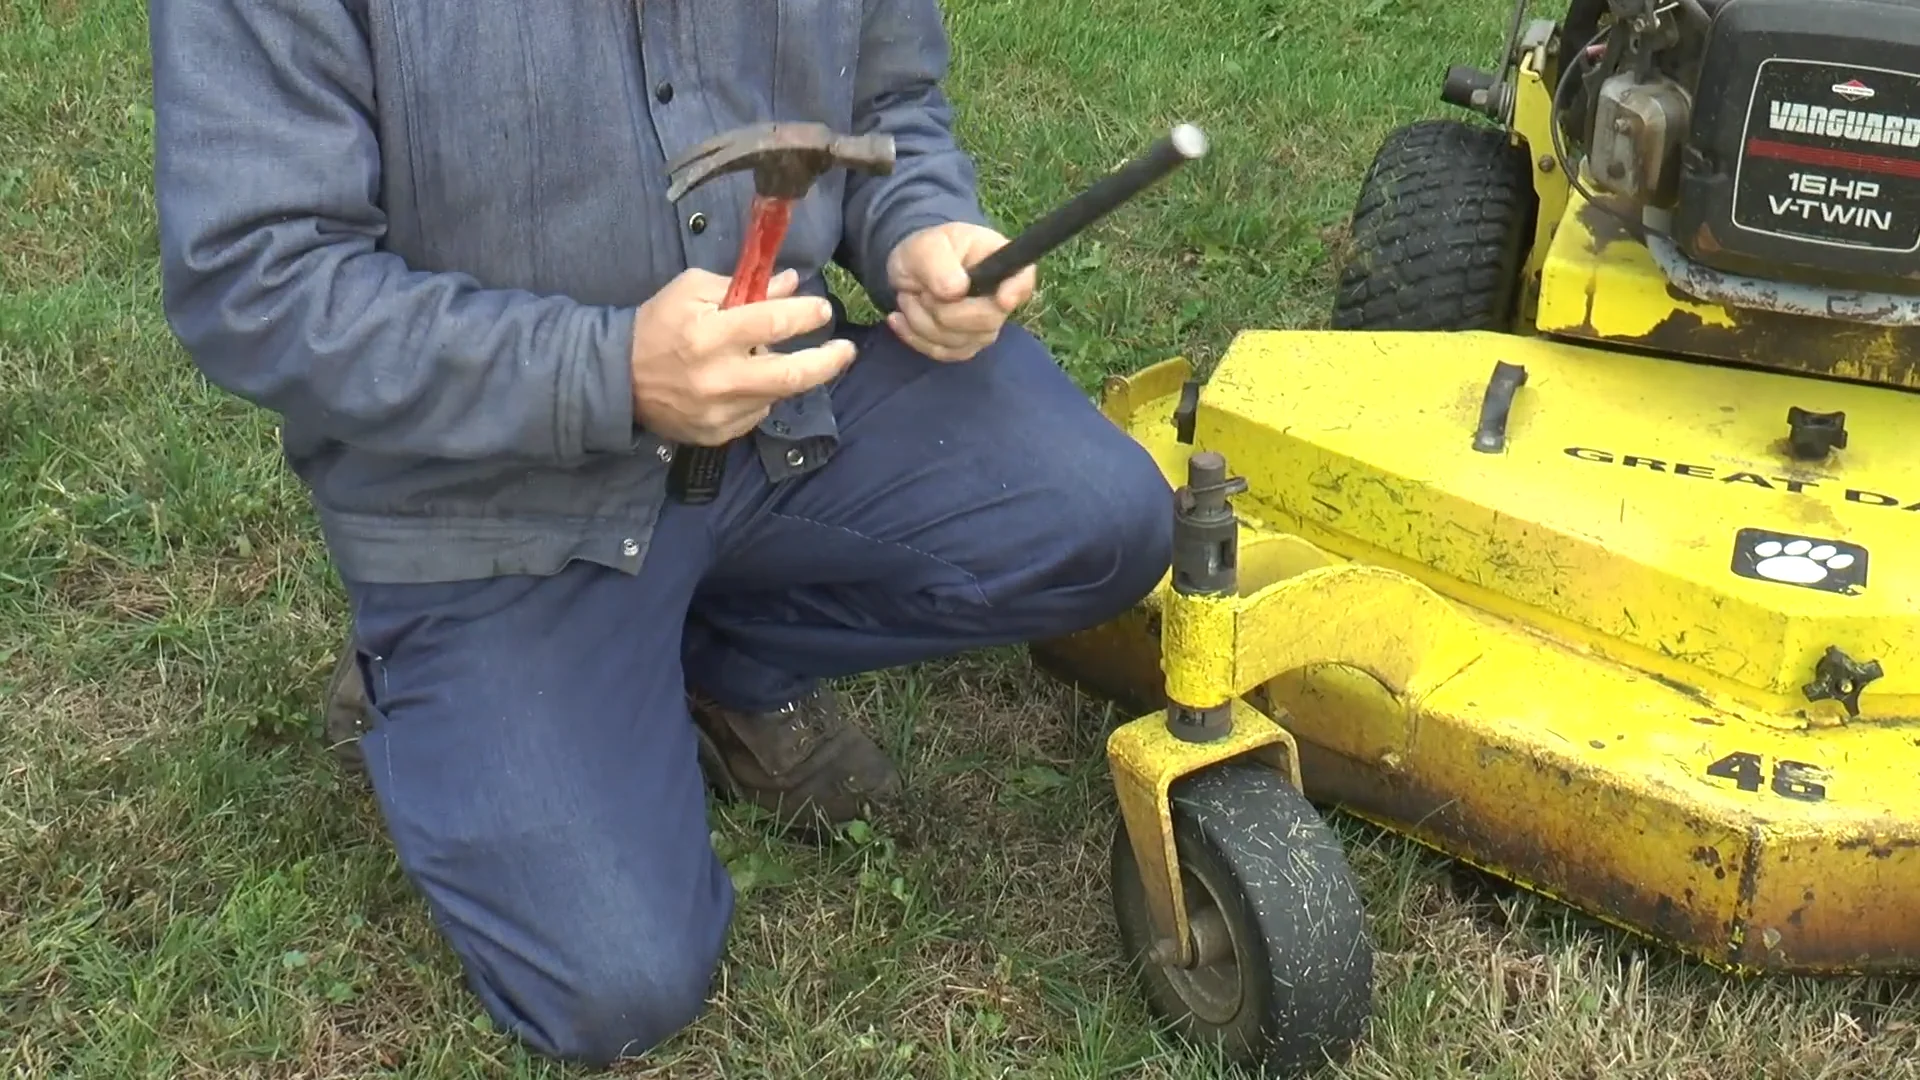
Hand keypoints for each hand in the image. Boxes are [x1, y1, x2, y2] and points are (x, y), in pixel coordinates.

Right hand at [629, 267, 855, 445]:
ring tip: (773, 360)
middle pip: (792, 375)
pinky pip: (757, 414)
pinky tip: (746, 383)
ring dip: (787, 376)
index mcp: (709, 335)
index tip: (822, 308)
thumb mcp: (692, 290)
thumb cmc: (658, 324)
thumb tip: (790, 283)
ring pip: (777, 396)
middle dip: (828, 361)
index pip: (772, 323)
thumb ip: (742, 287)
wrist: (619, 378)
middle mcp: (718, 379)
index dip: (805, 314)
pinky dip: (761, 395)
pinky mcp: (717, 434)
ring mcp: (719, 412)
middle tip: (845, 350)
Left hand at [885, 222, 1036, 361]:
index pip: (1023, 281)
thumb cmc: (926, 251)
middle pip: (986, 321)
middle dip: (942, 309)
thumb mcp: (926, 246)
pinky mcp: (965, 346)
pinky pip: (942, 353)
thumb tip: (956, 291)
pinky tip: (900, 318)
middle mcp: (1001, 299)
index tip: (1002, 299)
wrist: (910, 271)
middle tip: (921, 289)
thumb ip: (939, 264)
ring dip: (921, 320)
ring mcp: (985, 327)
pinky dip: (914, 337)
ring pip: (958, 340)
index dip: (1016, 292)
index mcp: (1001, 264)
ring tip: (909, 296)